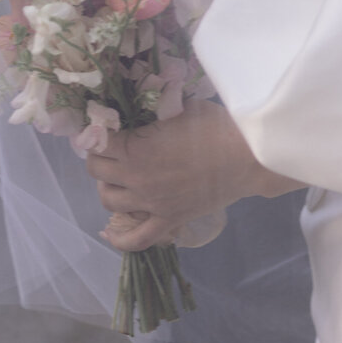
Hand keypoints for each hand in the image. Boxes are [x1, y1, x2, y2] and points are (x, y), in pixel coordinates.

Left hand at [84, 99, 299, 250]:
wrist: (245, 157)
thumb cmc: (214, 125)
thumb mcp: (180, 105)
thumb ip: (155, 108)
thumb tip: (143, 102)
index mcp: (136, 147)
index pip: (98, 141)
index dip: (98, 131)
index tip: (105, 125)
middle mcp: (135, 177)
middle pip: (96, 170)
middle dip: (100, 155)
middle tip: (113, 147)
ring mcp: (149, 203)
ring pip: (108, 200)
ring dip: (107, 185)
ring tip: (117, 175)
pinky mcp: (167, 221)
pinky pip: (135, 239)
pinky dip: (118, 238)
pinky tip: (109, 232)